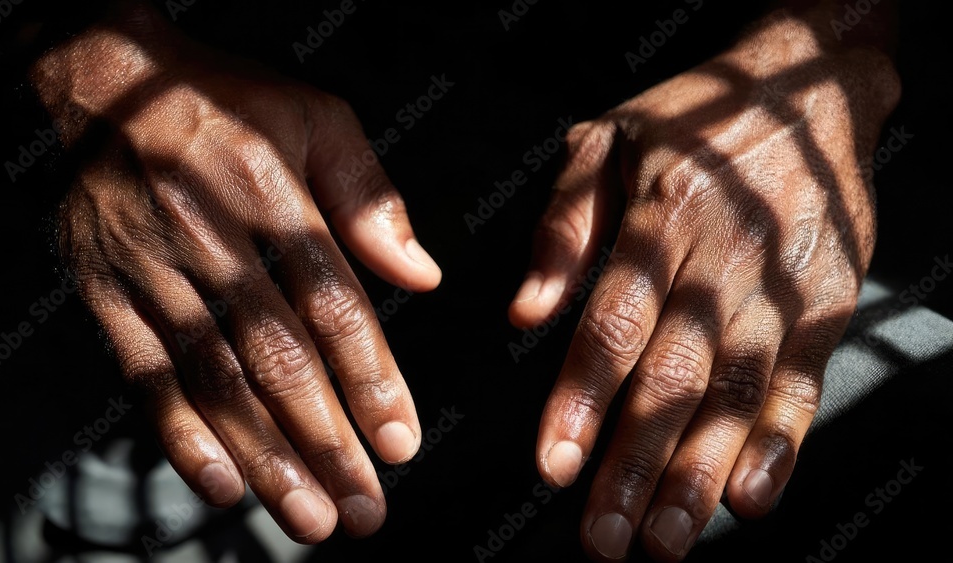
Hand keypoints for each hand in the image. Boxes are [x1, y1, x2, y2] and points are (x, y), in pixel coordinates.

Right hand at [32, 3, 440, 541]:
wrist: (108, 84)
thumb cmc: (226, 102)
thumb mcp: (316, 118)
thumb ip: (370, 197)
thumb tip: (420, 275)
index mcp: (270, 192)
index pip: (333, 304)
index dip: (369, 378)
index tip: (400, 440)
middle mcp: (210, 239)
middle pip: (275, 359)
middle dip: (325, 442)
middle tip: (364, 509)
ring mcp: (153, 272)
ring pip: (216, 381)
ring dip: (266, 457)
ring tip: (309, 516)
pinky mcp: (106, 294)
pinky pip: (144, 375)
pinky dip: (180, 435)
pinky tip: (220, 485)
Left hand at [510, 11, 898, 561]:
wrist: (804, 90)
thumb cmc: (689, 120)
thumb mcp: (604, 142)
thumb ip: (561, 227)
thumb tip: (523, 313)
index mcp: (658, 218)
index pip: (611, 327)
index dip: (581, 402)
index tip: (553, 467)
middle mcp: (719, 260)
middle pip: (672, 377)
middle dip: (635, 465)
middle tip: (605, 538)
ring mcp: (777, 287)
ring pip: (736, 394)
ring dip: (700, 472)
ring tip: (668, 538)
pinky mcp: (823, 304)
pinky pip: (802, 382)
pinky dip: (781, 444)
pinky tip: (752, 496)